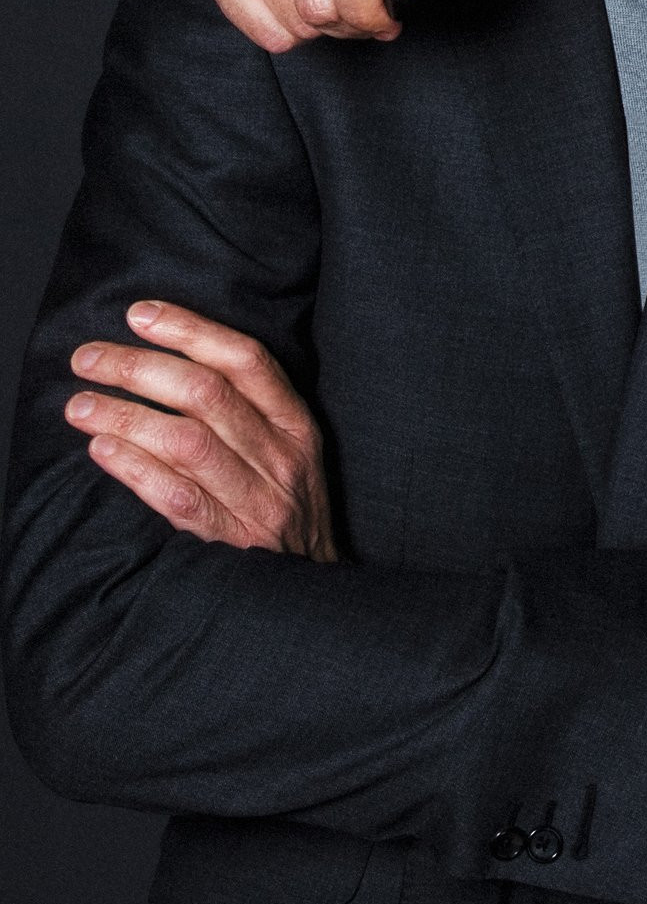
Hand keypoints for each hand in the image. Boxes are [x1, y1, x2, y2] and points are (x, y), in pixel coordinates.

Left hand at [65, 301, 335, 561]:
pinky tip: (101, 449)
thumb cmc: (286, 507)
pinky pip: (176, 496)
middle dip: (138, 368)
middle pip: (205, 394)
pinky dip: (134, 468)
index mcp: (297, 425)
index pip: (245, 360)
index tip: (140, 315)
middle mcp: (281, 457)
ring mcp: (258, 501)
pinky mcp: (230, 540)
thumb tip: (171, 359)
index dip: (190, 331)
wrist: (310, 588)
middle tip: (88, 359)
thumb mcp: (291, 450)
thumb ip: (249, 409)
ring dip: (124, 416)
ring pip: (185, 441)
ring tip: (79, 405)